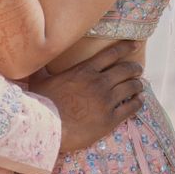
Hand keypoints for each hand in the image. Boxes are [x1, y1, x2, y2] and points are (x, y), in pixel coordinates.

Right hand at [31, 41, 145, 153]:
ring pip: (131, 88)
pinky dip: (137, 103)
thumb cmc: (41, 104)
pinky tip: (139, 101)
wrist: (46, 129)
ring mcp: (106, 102)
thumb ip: (42, 68)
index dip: (125, 47)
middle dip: (135, 68)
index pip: (111, 54)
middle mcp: (99, 83)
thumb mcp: (40, 80)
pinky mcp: (110, 120)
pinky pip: (131, 108)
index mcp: (84, 71)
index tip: (134, 45)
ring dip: (137, 85)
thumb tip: (35, 56)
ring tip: (139, 85)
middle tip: (138, 69)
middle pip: (125, 70)